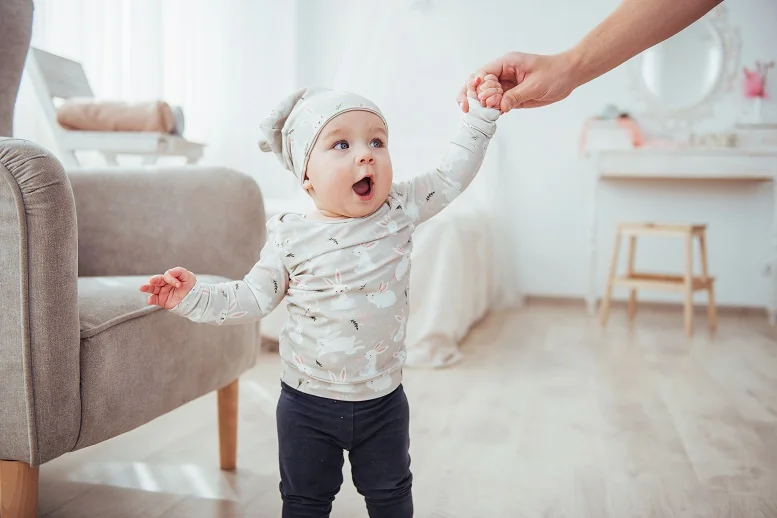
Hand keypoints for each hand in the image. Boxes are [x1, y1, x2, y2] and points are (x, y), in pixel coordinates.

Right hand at [139, 266, 196, 308]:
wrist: (193, 299)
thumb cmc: (190, 286)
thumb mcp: (188, 276)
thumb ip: (179, 271)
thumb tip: (170, 271)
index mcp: (170, 277)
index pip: (166, 276)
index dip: (171, 279)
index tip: (179, 285)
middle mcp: (164, 284)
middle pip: (156, 280)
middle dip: (153, 280)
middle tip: (152, 281)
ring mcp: (162, 292)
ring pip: (152, 289)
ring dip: (147, 288)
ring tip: (142, 288)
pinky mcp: (161, 300)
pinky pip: (154, 300)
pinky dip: (151, 300)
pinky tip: (149, 300)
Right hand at [458, 51, 578, 112]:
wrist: (569, 76)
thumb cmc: (555, 73)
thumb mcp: (535, 84)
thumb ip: (516, 96)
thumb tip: (500, 106)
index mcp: (506, 64)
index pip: (483, 73)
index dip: (477, 85)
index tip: (480, 97)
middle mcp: (503, 74)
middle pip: (479, 85)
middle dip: (478, 96)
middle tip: (485, 106)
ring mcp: (506, 86)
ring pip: (486, 96)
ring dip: (485, 105)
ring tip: (493, 110)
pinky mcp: (511, 97)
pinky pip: (497, 104)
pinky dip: (493, 110)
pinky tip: (495, 113)